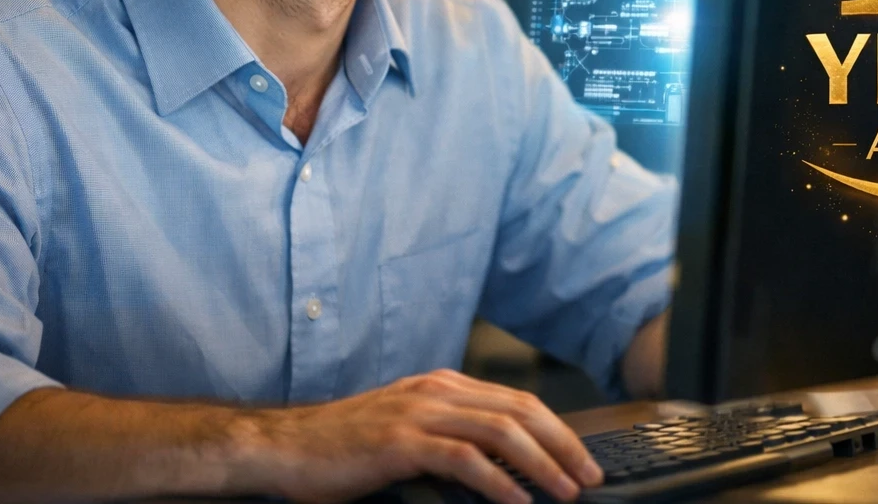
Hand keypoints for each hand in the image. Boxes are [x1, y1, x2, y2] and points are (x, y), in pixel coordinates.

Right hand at [231, 368, 602, 503]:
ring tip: (564, 491)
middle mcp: (436, 391)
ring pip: (500, 430)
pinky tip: (516, 501)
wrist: (287, 447)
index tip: (583, 458)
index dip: (556, 429)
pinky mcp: (400, 441)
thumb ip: (451, 436)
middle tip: (589, 476)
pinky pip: (463, 458)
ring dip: (540, 463)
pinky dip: (497, 480)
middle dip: (562, 444)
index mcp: (442, 385)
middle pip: (519, 410)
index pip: (517, 401)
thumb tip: (504, 465)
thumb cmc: (344, 448)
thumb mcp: (407, 431)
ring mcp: (418, 412)